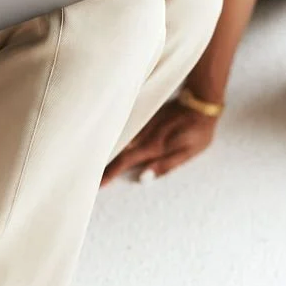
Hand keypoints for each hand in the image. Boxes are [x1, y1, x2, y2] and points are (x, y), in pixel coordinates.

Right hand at [102, 100, 219, 184]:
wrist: (200, 101)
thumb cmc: (197, 130)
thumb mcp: (188, 152)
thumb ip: (165, 165)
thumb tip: (143, 178)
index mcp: (153, 147)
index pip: (125, 162)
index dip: (110, 173)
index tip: (97, 184)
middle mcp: (143, 135)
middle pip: (116, 150)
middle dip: (101, 162)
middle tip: (85, 174)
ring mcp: (142, 124)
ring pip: (118, 138)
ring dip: (105, 148)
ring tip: (91, 159)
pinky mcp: (144, 116)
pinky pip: (125, 128)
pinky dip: (115, 136)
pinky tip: (108, 141)